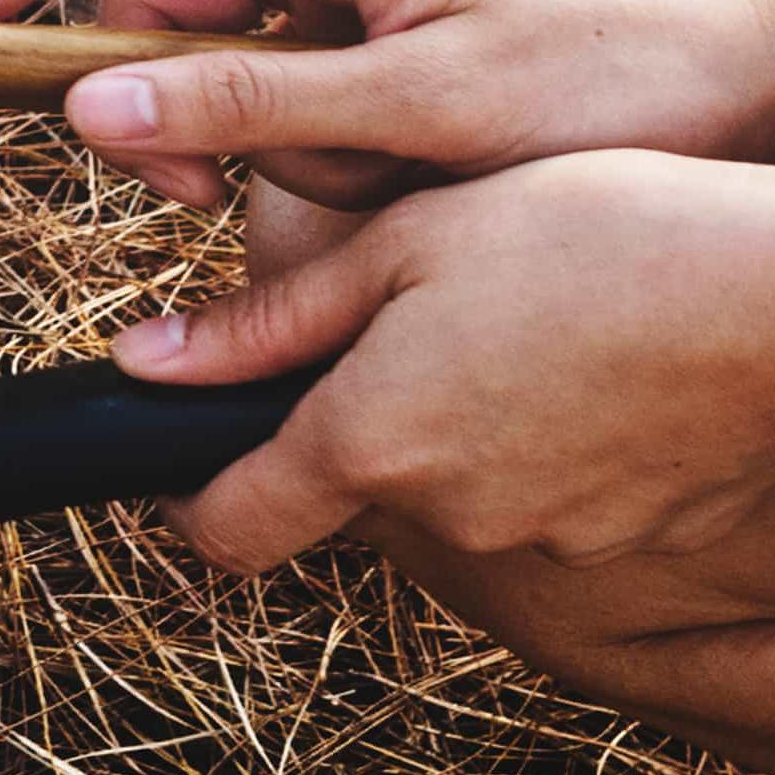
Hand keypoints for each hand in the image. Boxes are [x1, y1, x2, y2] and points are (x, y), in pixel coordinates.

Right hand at [0, 0, 774, 211]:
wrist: (723, 108)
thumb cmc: (601, 83)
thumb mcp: (415, 102)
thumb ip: (246, 103)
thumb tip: (90, 101)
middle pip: (148, 18)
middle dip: (145, 110)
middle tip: (187, 193)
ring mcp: (333, 11)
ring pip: (199, 86)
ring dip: (229, 152)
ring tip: (325, 188)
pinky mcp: (352, 69)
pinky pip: (262, 122)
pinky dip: (279, 169)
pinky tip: (350, 189)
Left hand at [130, 149, 774, 761]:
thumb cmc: (610, 236)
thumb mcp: (414, 241)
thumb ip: (271, 319)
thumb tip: (148, 364)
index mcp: (368, 444)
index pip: (229, 530)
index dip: (194, 502)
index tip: (193, 462)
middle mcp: (444, 515)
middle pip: (356, 491)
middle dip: (365, 422)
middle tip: (423, 325)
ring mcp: (542, 537)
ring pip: (459, 491)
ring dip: (467, 427)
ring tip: (532, 328)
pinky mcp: (626, 537)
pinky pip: (556, 496)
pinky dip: (557, 444)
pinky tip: (602, 368)